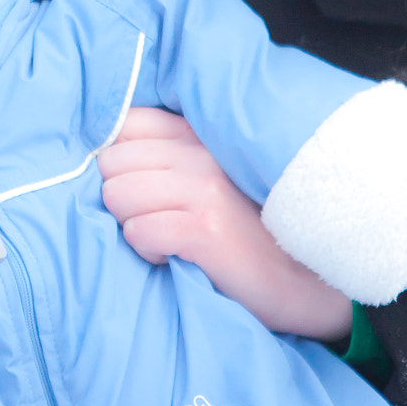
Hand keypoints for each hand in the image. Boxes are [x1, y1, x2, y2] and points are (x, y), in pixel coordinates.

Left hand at [97, 107, 350, 340]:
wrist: (302, 281)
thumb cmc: (246, 230)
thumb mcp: (209, 178)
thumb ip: (166, 157)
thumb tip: (104, 156)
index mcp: (199, 134)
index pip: (126, 124)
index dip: (120, 161)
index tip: (142, 188)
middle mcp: (201, 152)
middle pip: (111, 163)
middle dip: (123, 197)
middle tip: (158, 218)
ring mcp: (204, 189)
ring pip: (117, 195)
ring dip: (133, 224)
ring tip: (168, 236)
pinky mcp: (205, 229)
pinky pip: (138, 232)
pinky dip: (147, 250)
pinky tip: (175, 255)